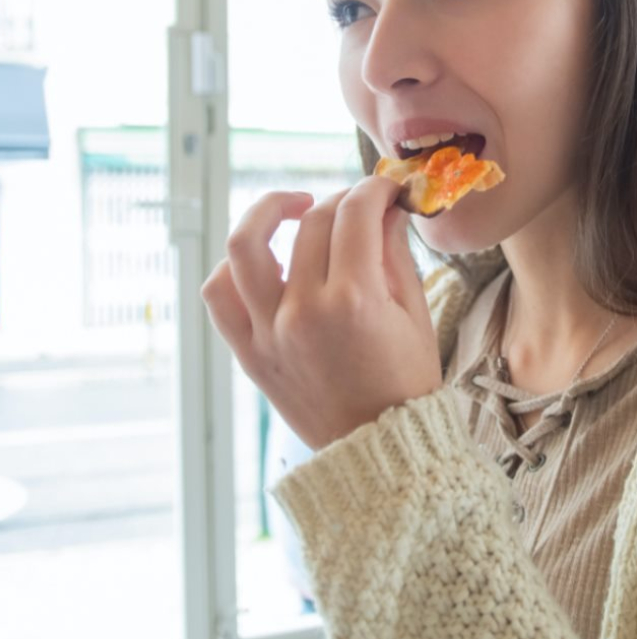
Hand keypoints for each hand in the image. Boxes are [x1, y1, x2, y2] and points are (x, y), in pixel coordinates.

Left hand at [201, 176, 442, 449]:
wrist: (379, 449)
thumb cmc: (406, 383)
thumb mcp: (415, 314)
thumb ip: (395, 254)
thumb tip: (385, 209)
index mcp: (355, 300)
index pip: (356, 213)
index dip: (374, 189)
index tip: (386, 188)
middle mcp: (304, 310)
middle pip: (311, 222)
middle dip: (342, 200)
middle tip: (360, 206)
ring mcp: (268, 331)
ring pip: (245, 244)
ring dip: (267, 211)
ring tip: (292, 206)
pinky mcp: (248, 352)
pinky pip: (219, 295)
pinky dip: (232, 267)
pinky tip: (264, 259)